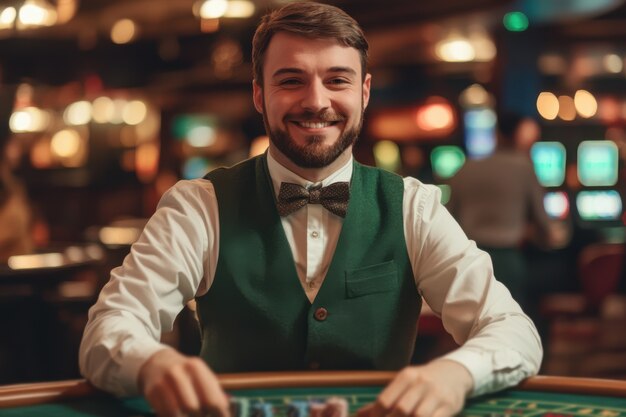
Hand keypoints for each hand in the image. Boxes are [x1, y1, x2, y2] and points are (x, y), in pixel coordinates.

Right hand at [138, 348, 229, 416]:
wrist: (156, 362)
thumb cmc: (185, 374)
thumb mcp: (201, 376)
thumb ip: (214, 393)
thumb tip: (227, 410)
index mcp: (196, 367)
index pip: (212, 399)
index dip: (219, 414)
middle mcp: (178, 372)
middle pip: (194, 408)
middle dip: (201, 416)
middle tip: (204, 414)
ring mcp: (163, 382)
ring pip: (178, 413)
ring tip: (190, 413)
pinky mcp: (151, 393)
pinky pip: (165, 414)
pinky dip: (172, 416)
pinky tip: (178, 413)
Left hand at [357, 360, 472, 416]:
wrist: (454, 373)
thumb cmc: (422, 382)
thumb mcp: (404, 384)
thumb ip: (385, 399)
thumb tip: (359, 414)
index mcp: (406, 376)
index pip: (385, 399)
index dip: (376, 416)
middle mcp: (421, 383)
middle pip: (401, 409)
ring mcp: (436, 394)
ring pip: (419, 416)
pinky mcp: (449, 405)